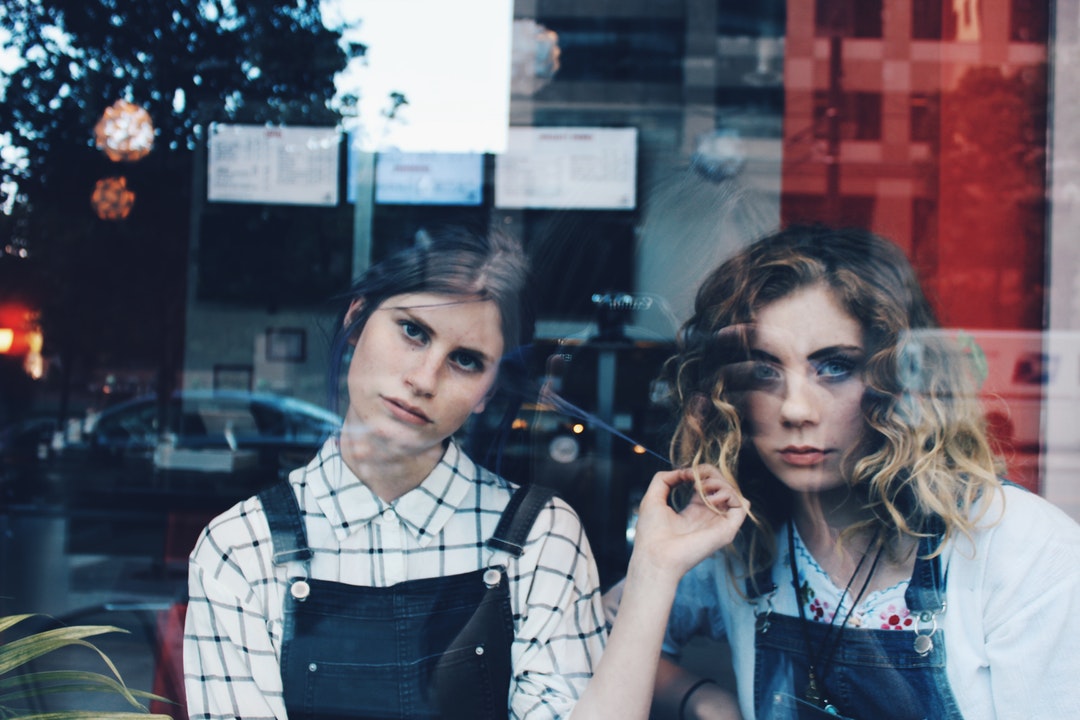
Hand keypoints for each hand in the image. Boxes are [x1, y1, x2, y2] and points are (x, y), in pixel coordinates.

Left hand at [630, 466, 747, 581]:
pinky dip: (729, 493)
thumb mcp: (653, 497)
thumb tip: (685, 471)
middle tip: (696, 477)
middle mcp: (709, 517)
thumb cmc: (651, 532)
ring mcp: (719, 524)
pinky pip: (742, 505)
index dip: (701, 474)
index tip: (688, 473)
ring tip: (701, 488)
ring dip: (720, 483)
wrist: (656, 554)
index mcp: (694, 512)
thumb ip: (665, 479)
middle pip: (723, 487)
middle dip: (712, 474)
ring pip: (734, 494)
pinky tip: (710, 498)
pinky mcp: (727, 530)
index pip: (708, 488)